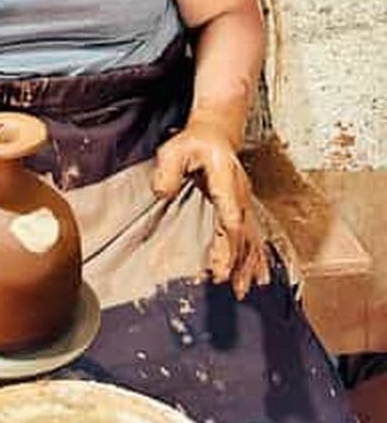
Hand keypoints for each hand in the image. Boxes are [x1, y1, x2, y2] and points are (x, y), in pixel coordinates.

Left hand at [153, 109, 269, 299]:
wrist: (216, 132)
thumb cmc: (194, 142)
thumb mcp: (173, 150)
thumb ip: (167, 171)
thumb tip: (162, 193)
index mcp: (225, 180)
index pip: (230, 215)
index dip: (228, 241)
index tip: (221, 263)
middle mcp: (240, 194)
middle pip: (243, 233)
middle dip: (237, 261)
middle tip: (230, 285)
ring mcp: (245, 202)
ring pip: (252, 238)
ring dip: (249, 265)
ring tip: (243, 290)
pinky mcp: (243, 207)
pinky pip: (254, 236)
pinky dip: (257, 258)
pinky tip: (260, 277)